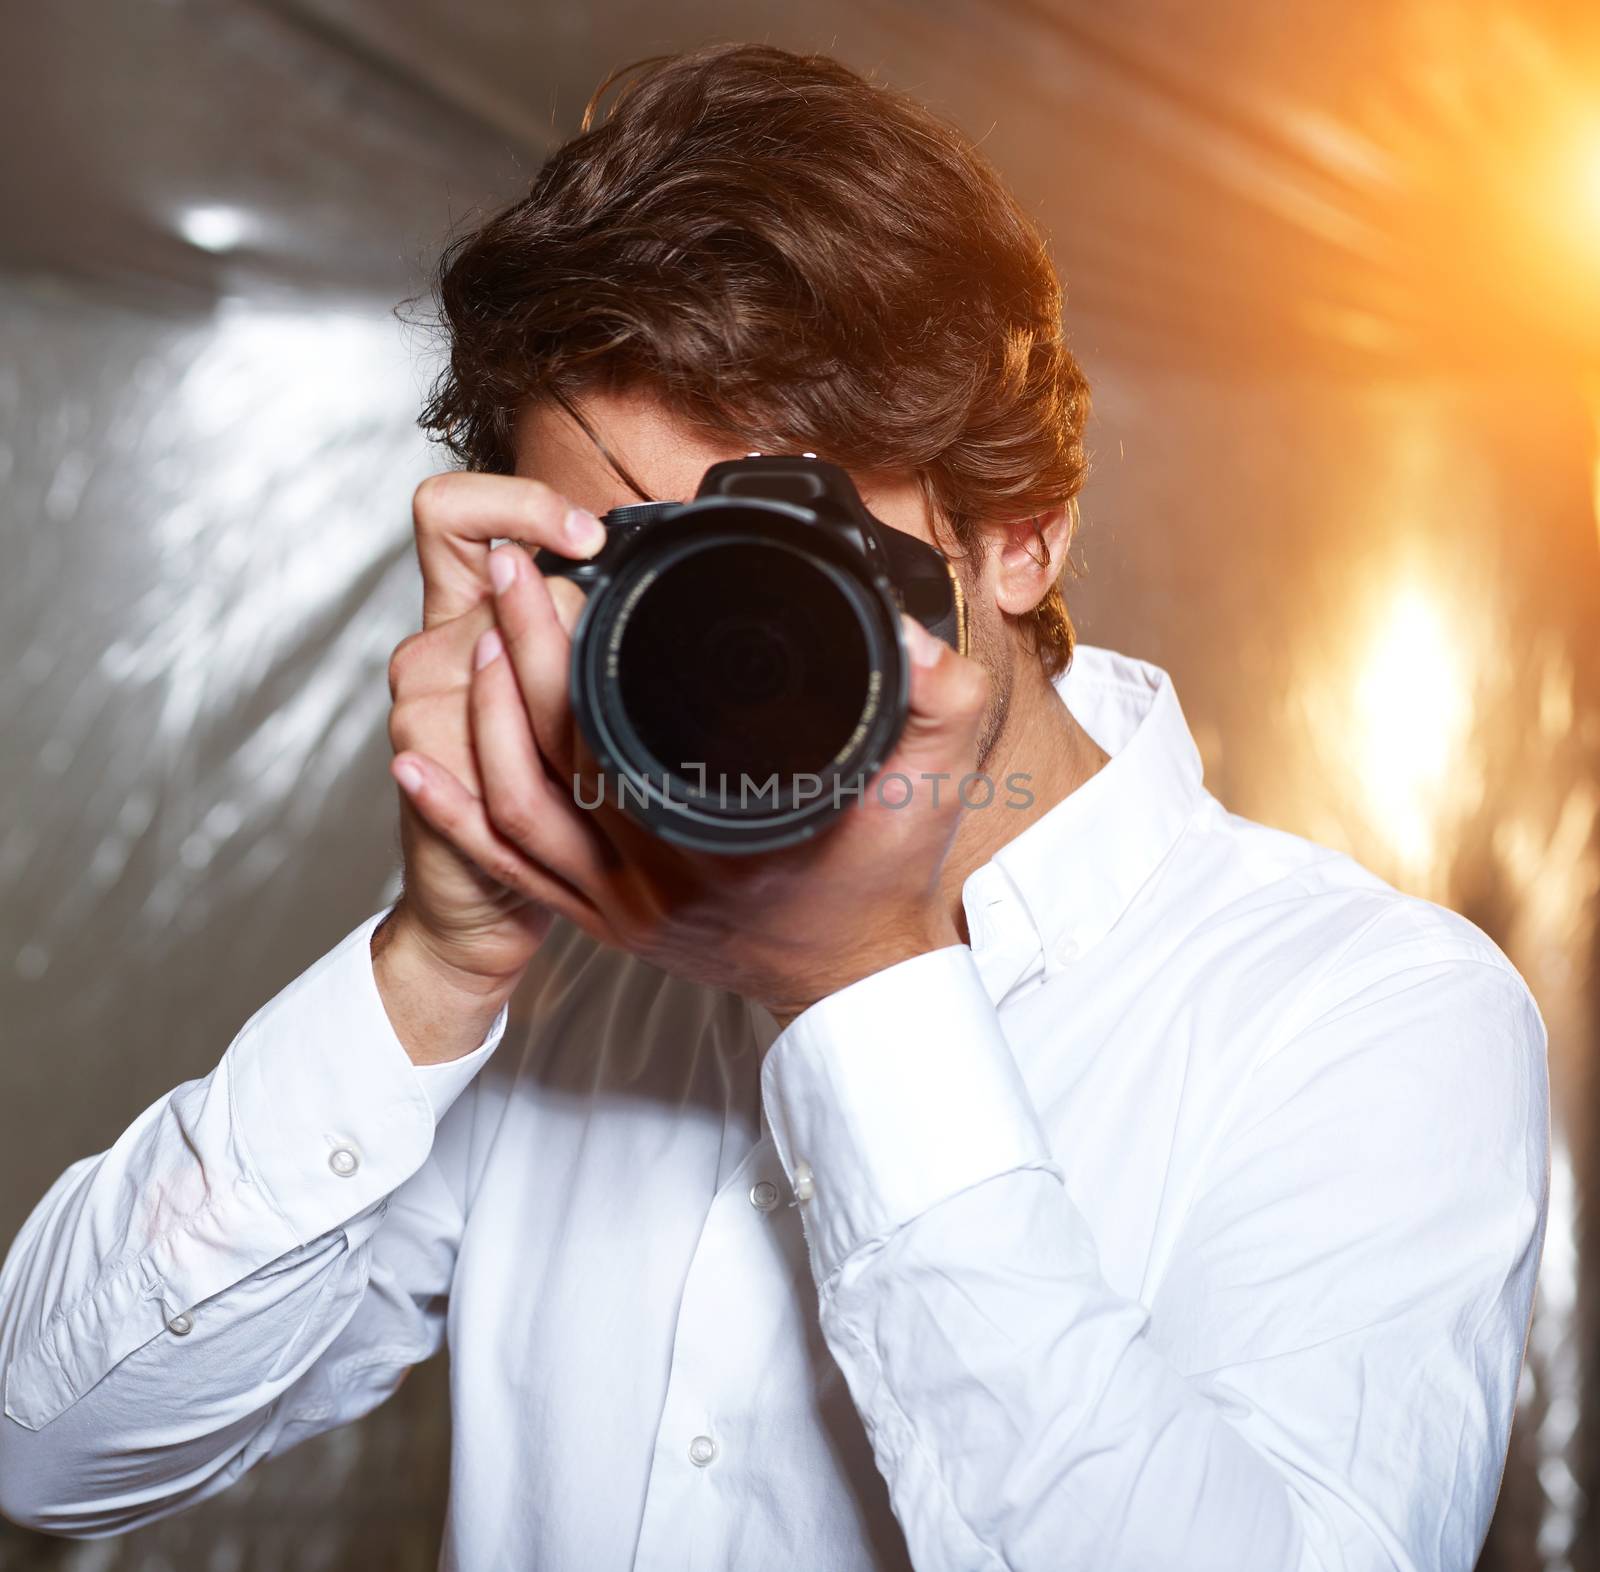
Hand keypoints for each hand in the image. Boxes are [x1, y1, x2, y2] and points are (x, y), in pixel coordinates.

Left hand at [394, 540, 986, 1022]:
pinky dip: (457, 817)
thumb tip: (911, 635)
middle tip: (505, 574)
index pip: (606, 732)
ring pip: (516, 815)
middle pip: (545, 762)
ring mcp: (621, 907)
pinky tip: (419, 767)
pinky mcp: (606, 921)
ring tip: (480, 638)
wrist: (858, 977)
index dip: (560, 647)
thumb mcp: (931, 786)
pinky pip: (513, 870)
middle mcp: (653, 880)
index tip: (546, 570)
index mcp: (716, 841)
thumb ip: (938, 702)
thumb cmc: (886, 881)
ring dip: (482, 723)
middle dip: (512, 655)